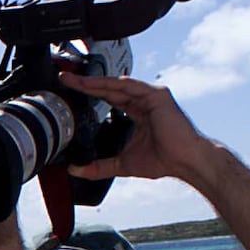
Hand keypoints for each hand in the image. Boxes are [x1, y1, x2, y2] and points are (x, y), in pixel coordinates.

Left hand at [59, 72, 207, 183]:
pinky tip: (97, 83)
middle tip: (66, 79)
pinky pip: (131, 86)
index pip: (108, 98)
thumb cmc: (161, 160)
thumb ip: (98, 166)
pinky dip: (113, 83)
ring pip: (117, 84)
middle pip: (109, 88)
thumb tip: (75, 169)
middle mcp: (142, 101)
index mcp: (135, 112)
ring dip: (95, 81)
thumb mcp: (121, 164)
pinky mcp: (157, 95)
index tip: (69, 92)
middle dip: (86, 83)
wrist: (183, 162)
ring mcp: (150, 96)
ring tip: (76, 80)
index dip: (89, 94)